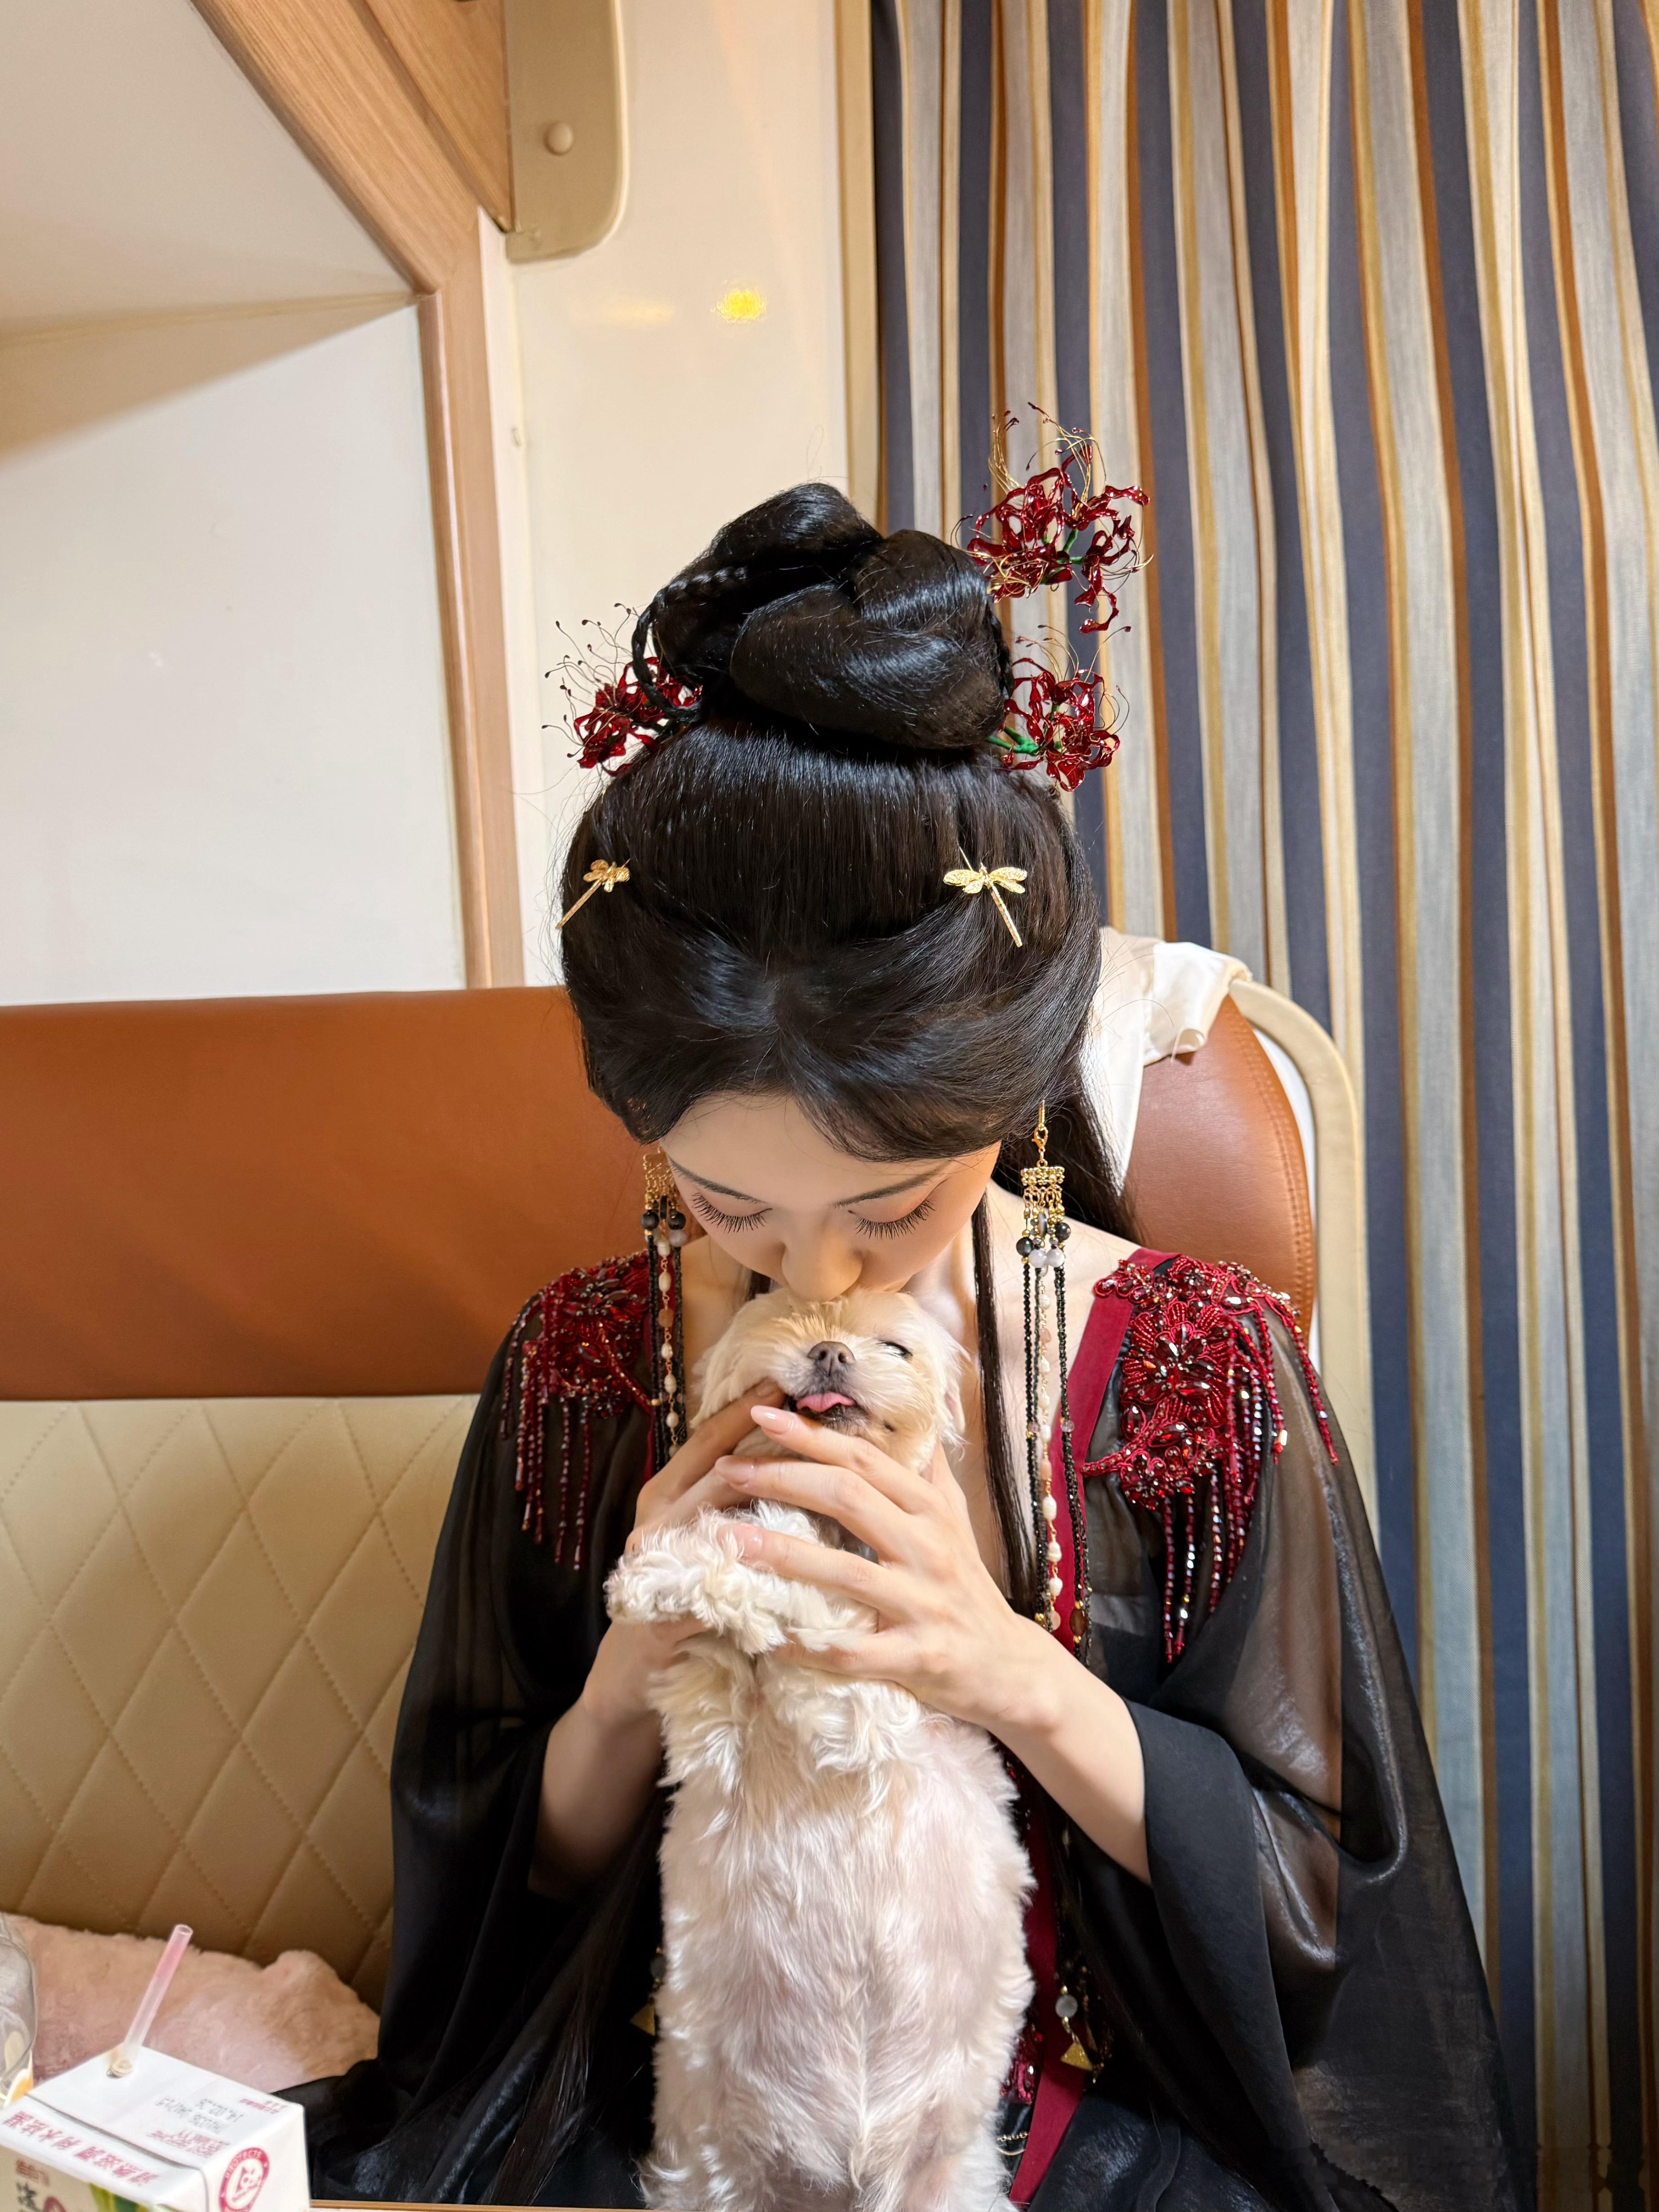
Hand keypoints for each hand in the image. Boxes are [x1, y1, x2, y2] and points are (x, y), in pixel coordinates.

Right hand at [581, 1386, 786, 1729]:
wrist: (637, 1677)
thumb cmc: (687, 1598)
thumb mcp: (708, 1539)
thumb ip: (738, 1500)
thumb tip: (799, 1456)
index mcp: (666, 1496)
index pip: (706, 1440)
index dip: (744, 1410)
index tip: (785, 1380)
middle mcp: (654, 1522)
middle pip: (715, 1472)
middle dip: (767, 1448)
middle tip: (815, 1423)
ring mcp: (654, 1568)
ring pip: (712, 1522)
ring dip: (763, 1504)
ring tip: (816, 1484)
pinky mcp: (661, 1617)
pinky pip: (711, 1591)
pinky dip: (750, 1581)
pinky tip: (793, 1573)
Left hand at [713, 1402, 1059, 1736]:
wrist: (1008, 1666)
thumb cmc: (970, 1587)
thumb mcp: (956, 1521)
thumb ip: (929, 1472)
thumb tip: (920, 1416)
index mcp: (931, 1509)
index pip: (864, 1459)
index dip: (812, 1436)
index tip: (760, 1418)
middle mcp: (929, 1547)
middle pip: (848, 1498)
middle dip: (783, 1479)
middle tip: (726, 1471)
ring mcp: (924, 1602)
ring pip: (845, 1570)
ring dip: (782, 1554)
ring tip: (729, 1542)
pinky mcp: (918, 1655)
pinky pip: (854, 1651)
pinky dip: (810, 1645)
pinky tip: (769, 1638)